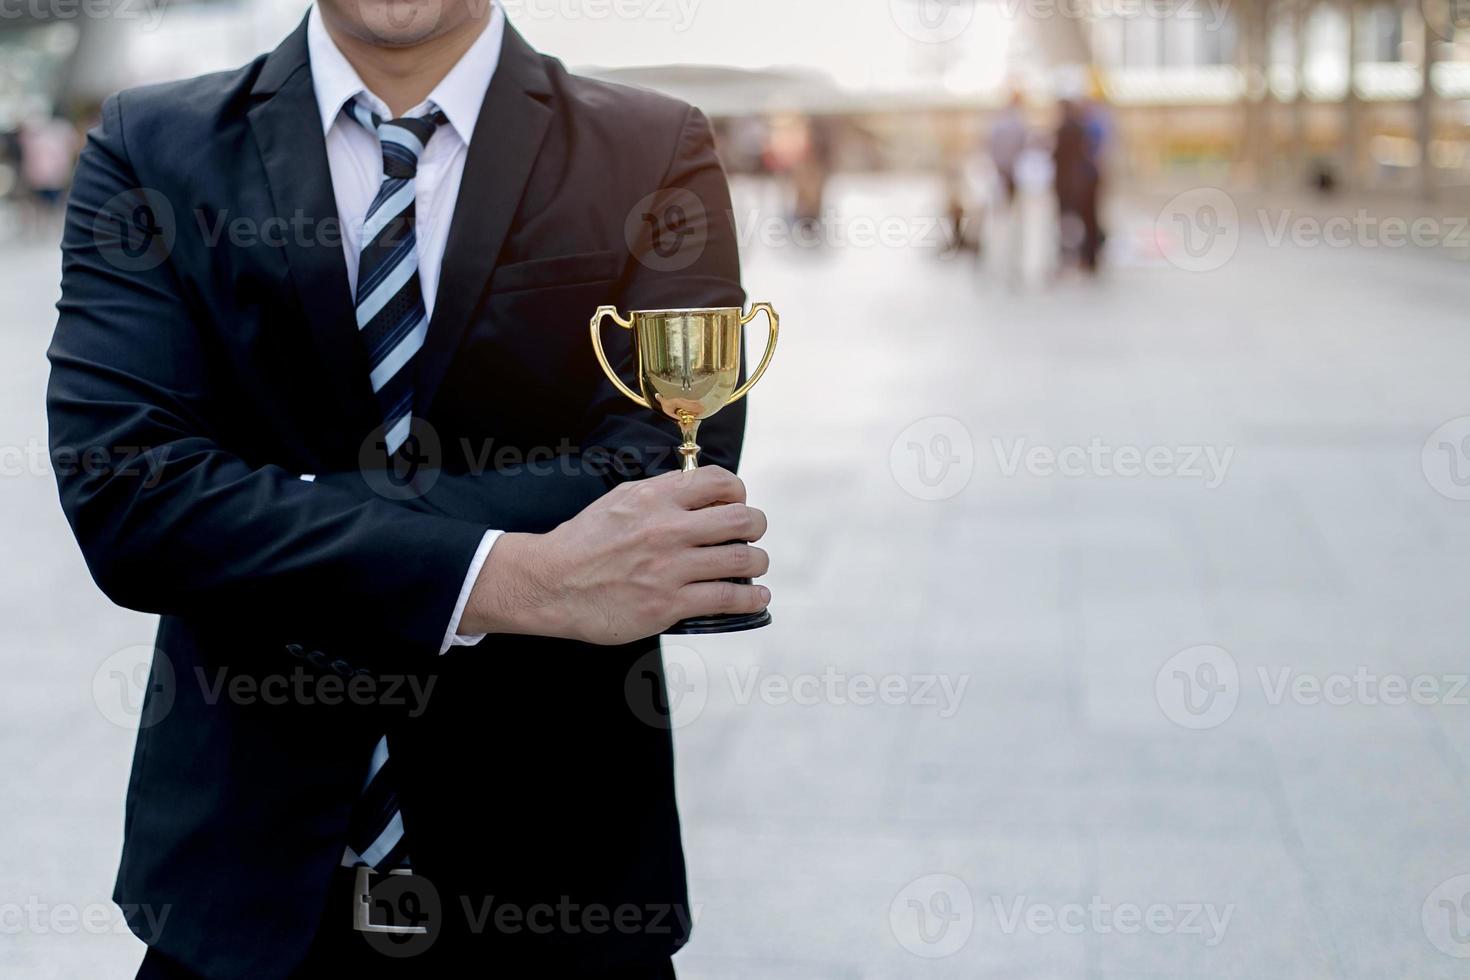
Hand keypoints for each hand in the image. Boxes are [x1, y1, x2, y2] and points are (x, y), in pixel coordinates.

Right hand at [461, 466, 769, 643]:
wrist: (549, 583)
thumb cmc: (582, 542)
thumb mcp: (619, 500)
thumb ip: (659, 494)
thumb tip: (695, 490)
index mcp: (655, 498)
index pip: (720, 482)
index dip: (737, 492)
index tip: (736, 503)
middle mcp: (668, 528)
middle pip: (742, 519)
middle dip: (755, 526)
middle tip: (751, 534)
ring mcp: (670, 568)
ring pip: (742, 559)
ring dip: (757, 563)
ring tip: (755, 567)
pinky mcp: (668, 604)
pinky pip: (727, 598)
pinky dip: (751, 598)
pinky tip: (756, 597)